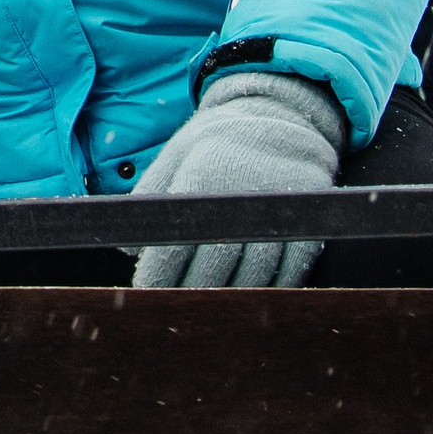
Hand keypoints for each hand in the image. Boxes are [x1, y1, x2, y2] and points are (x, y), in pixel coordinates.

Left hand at [129, 67, 346, 290]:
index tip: (145, 295)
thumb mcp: (178, 155)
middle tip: (173, 312)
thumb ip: (150, 196)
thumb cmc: (219, 143)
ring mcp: (276, 217)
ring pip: (248, 281)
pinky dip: (264, 292)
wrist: (283, 119)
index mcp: (202, 181)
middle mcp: (240, 202)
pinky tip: (246, 298)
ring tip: (207, 314)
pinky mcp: (305, 228)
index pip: (173, 248)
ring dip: (226, 302)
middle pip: (209, 272)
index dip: (157, 278)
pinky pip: (284, 277)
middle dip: (188, 297)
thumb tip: (127, 247)